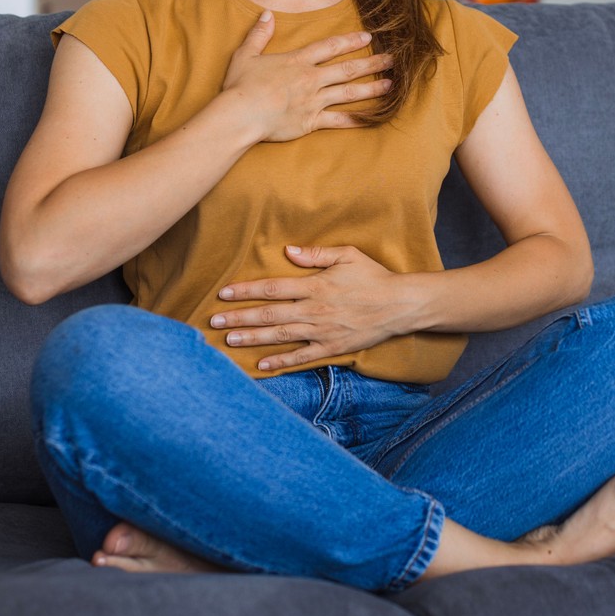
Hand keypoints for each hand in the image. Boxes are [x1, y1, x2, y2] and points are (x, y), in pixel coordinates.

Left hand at [210, 244, 415, 370]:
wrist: (400, 306)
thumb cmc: (374, 277)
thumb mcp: (348, 255)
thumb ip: (317, 254)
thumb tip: (289, 250)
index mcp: (315, 286)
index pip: (273, 288)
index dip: (247, 291)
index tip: (225, 293)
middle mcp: (314, 310)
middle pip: (269, 315)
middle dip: (239, 317)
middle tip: (214, 320)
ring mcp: (322, 331)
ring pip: (280, 336)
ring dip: (252, 338)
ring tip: (229, 339)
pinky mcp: (332, 347)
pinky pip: (302, 357)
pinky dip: (281, 362)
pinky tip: (261, 365)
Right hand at [220, 12, 395, 142]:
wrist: (240, 115)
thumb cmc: (240, 86)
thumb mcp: (246, 54)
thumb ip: (259, 34)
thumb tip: (267, 13)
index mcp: (297, 61)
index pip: (329, 47)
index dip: (350, 40)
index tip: (367, 36)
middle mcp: (310, 79)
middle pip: (347, 68)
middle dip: (371, 63)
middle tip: (392, 59)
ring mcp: (313, 101)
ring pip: (349, 93)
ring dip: (371, 88)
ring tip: (390, 84)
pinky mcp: (311, 122)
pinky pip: (338, 121)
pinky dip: (356, 119)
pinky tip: (372, 118)